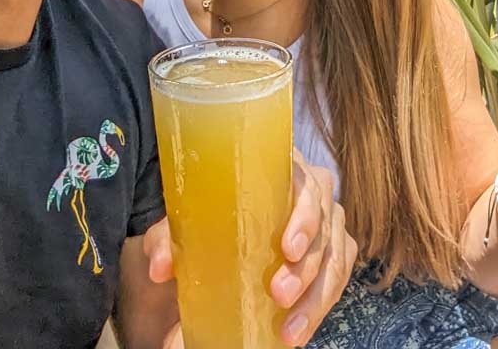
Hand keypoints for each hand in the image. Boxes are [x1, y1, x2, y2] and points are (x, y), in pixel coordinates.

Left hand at [143, 151, 356, 345]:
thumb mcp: (187, 217)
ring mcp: (328, 222)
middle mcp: (314, 190)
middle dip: (305, 267)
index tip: (288, 248)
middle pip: (326, 224)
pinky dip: (319, 307)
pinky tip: (295, 330)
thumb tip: (160, 266)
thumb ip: (169, 235)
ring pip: (336, 257)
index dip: (304, 216)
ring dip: (315, 296)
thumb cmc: (212, 210)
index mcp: (282, 167)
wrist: (220, 226)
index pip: (307, 182)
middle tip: (279, 293)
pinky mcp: (334, 251)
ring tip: (289, 329)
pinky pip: (337, 278)